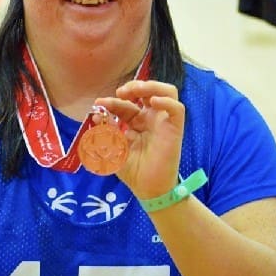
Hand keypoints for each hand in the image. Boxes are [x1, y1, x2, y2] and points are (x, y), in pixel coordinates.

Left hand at [94, 79, 184, 199]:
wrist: (148, 189)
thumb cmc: (133, 171)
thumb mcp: (113, 150)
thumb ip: (106, 134)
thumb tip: (97, 117)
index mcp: (137, 122)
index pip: (125, 104)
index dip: (112, 102)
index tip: (98, 105)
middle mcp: (151, 118)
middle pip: (147, 91)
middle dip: (132, 87)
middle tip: (119, 92)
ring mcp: (164, 122)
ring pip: (167, 92)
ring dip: (150, 86)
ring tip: (134, 90)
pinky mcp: (175, 128)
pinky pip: (177, 108)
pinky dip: (166, 100)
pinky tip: (152, 101)